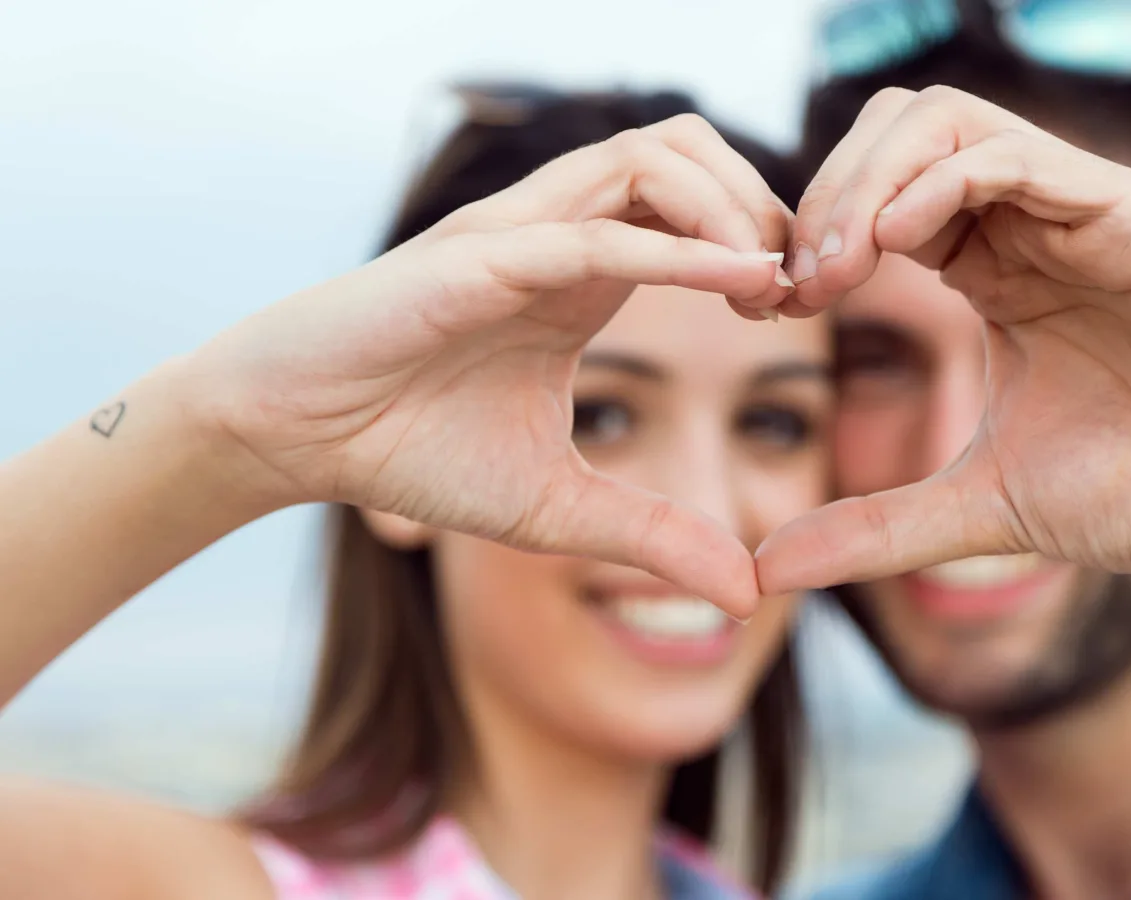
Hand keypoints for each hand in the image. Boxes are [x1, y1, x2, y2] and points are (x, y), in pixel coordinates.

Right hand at [181, 115, 793, 614]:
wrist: (295, 438)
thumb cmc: (412, 450)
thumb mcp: (558, 508)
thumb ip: (653, 537)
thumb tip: (748, 594)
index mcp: (584, 270)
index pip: (697, 201)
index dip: (763, 237)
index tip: (799, 310)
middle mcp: (559, 231)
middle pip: (690, 147)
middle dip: (763, 199)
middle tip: (797, 286)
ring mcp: (519, 233)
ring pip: (651, 158)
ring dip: (731, 206)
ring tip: (769, 282)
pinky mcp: (478, 257)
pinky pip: (595, 232)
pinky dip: (677, 249)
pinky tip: (740, 279)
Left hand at [756, 86, 1130, 592]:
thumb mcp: (985, 509)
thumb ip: (878, 529)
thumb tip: (770, 570)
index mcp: (990, 269)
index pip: (871, 198)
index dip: (806, 238)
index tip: (770, 311)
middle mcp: (1025, 224)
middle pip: (890, 134)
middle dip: (820, 197)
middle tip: (787, 286)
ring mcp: (1074, 210)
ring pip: (942, 121)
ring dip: (864, 180)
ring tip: (832, 268)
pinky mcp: (1126, 212)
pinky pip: (1014, 156)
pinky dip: (940, 180)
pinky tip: (895, 245)